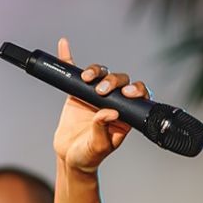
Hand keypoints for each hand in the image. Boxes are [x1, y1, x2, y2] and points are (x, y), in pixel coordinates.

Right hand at [51, 37, 150, 172]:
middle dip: (113, 81)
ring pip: (100, 74)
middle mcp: (114, 102)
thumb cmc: (90, 155)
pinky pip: (74, 72)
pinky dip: (68, 58)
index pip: (138, 96)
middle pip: (119, 81)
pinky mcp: (77, 92)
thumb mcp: (98, 146)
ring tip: (87, 79)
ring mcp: (95, 95)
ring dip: (96, 72)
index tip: (127, 93)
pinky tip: (64, 45)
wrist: (71, 157)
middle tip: (101, 91)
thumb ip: (103, 130)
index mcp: (126, 114)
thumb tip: (110, 113)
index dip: (136, 90)